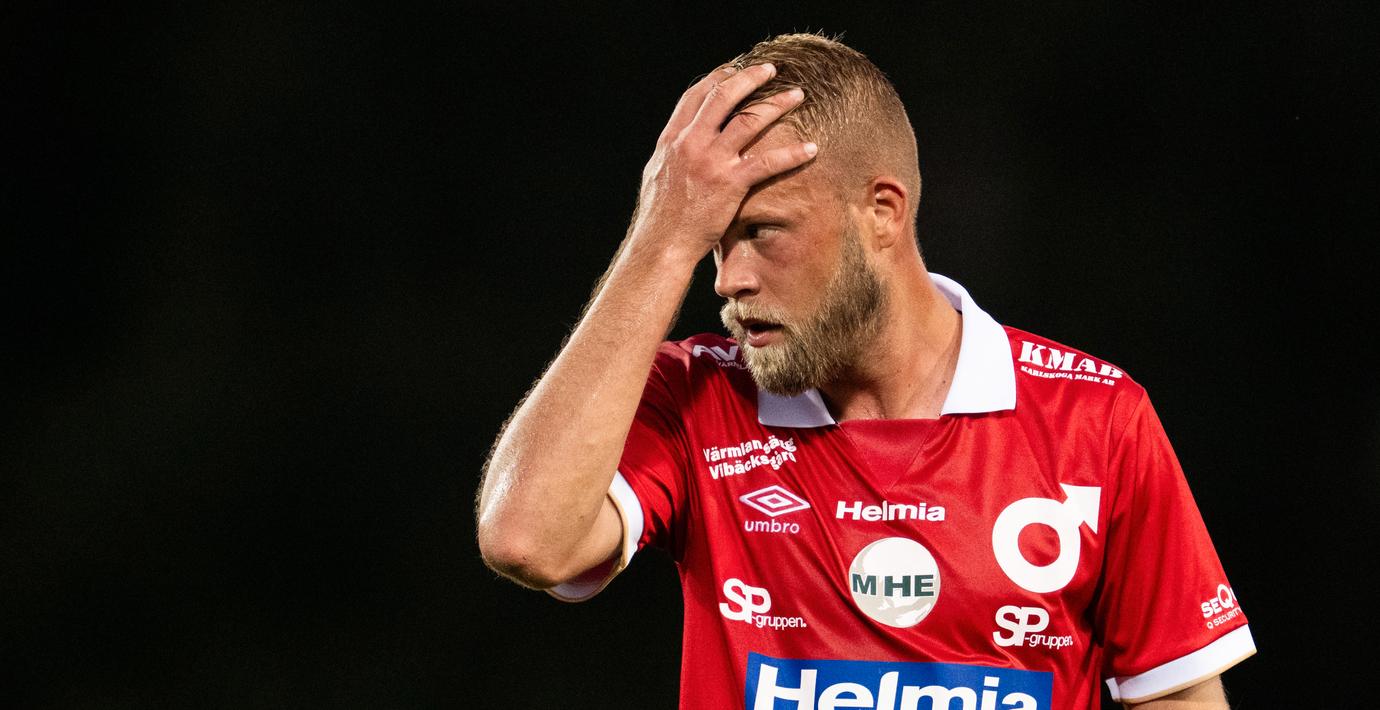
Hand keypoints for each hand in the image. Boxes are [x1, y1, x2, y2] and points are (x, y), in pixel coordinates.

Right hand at [629, 62, 817, 259]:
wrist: (661, 243)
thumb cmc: (660, 217)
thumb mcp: (658, 174)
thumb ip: (674, 154)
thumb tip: (682, 143)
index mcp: (672, 139)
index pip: (695, 97)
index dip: (717, 78)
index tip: (734, 69)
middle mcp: (691, 143)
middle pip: (723, 97)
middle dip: (749, 78)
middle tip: (770, 70)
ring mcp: (711, 161)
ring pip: (748, 120)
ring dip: (776, 103)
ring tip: (797, 95)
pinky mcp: (730, 183)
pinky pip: (767, 162)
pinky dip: (792, 153)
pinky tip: (811, 148)